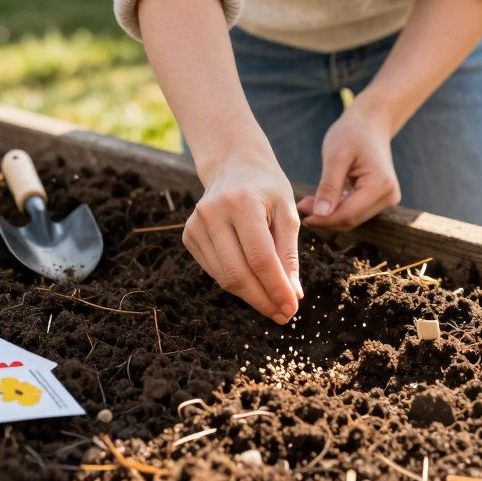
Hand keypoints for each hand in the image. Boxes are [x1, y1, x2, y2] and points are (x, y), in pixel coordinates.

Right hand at [184, 148, 303, 323]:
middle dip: (263, 299)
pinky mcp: (188, 235)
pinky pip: (215, 271)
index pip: (260, 258)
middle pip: (238, 273)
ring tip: (274, 303)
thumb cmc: (267, 189)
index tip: (292, 308)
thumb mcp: (287, 213)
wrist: (234, 166)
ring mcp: (195, 224)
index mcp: (242, 203)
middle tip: (284, 314)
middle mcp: (212, 212)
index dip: (276, 288)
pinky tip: (254, 283)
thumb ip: (289, 254)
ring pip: (224, 277)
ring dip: (251, 296)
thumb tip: (292, 295)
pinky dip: (236, 283)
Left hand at [297, 101, 401, 230]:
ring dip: (329, 214)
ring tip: (309, 201)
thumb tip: (319, 215)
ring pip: (352, 218)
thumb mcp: (335, 157)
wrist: (370, 122)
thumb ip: (329, 187)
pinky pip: (356, 211)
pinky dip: (337, 208)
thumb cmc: (352, 133)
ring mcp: (387, 199)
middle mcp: (389, 196)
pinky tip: (323, 199)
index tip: (300, 210)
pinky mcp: (380, 199)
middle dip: (324, 217)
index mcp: (380, 185)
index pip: (348, 214)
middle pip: (351, 219)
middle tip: (301, 205)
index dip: (323, 218)